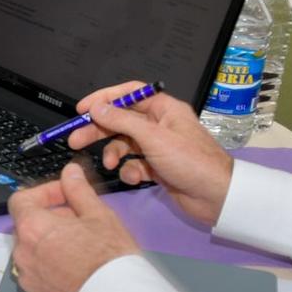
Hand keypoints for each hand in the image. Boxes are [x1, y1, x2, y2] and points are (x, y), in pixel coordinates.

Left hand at [7, 163, 139, 291]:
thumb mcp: (98, 214)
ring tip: (81, 244)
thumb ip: (78, 190)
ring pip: (32, 249)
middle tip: (79, 219)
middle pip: (27, 225)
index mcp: (32, 228)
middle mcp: (22, 252)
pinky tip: (75, 266)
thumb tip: (70, 171)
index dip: (43, 193)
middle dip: (50, 217)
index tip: (64, 195)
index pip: (21, 200)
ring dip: (49, 241)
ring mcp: (27, 276)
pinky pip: (37, 272)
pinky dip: (50, 264)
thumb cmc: (109, 257)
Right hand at [67, 80, 234, 226]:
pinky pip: (134, 164)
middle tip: (75, 140)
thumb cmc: (191, 162)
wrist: (216, 197)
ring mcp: (158, 147)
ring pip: (125, 144)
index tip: (82, 109)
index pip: (129, 95)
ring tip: (111, 165)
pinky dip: (130, 171)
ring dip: (114, 154)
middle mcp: (160, 125)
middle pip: (121, 120)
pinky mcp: (157, 167)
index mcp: (164, 109)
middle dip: (99, 130)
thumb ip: (121, 121)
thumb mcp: (153, 137)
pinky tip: (134, 178)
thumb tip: (97, 107)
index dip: (104, 99)